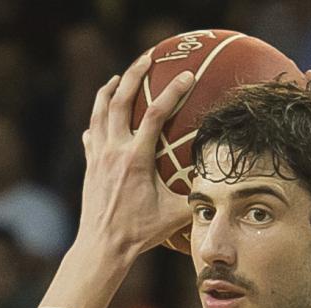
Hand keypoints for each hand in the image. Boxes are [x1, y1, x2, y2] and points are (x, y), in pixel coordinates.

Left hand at [74, 53, 194, 258]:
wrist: (103, 246)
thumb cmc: (140, 233)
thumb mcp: (175, 214)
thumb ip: (197, 194)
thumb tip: (220, 179)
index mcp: (135, 159)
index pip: (154, 114)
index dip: (172, 91)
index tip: (187, 75)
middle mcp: (113, 151)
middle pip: (119, 100)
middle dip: (133, 74)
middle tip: (147, 58)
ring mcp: (98, 156)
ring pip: (99, 112)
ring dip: (109, 90)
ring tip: (119, 77)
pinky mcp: (90, 165)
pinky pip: (91, 132)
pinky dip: (97, 118)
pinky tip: (102, 116)